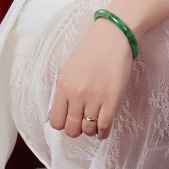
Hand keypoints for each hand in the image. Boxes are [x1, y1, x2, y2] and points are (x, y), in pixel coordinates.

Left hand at [49, 17, 134, 138]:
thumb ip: (62, 94)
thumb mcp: (69, 71)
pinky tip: (104, 128)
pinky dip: (103, 132)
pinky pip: (105, 126)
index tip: (69, 120)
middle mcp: (77, 94)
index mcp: (63, 87)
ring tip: (95, 122)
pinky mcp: (112, 98)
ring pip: (88, 130)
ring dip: (91, 130)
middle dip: (77, 130)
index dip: (63, 124)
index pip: (56, 121)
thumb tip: (55, 117)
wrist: (112, 36)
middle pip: (71, 129)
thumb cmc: (91, 51)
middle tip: (83, 122)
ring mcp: (95, 97)